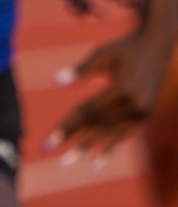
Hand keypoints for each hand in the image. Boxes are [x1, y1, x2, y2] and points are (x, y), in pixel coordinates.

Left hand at [45, 29, 172, 163]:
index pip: (87, 113)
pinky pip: (123, 134)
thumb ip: (80, 71)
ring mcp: (142, 112)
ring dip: (88, 148)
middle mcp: (134, 105)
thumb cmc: (124, 47)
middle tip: (49, 153)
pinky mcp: (145, 115)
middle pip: (97, 126)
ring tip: (66, 162)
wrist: (157, 44)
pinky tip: (96, 161)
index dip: (67, 126)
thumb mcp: (102, 54)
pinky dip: (109, 146)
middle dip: (72, 139)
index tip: (49, 140)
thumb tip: (55, 81)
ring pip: (110, 134)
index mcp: (122, 90)